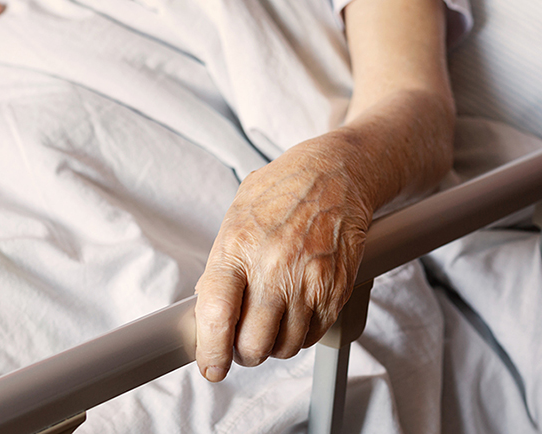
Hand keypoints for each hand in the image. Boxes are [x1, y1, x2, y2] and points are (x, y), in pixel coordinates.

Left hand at [194, 139, 371, 381]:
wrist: (334, 174)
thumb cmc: (278, 194)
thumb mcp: (234, 220)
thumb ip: (220, 267)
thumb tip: (206, 314)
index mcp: (238, 247)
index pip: (218, 314)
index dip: (211, 351)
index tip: (211, 367)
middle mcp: (274, 267)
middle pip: (253, 343)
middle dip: (243, 352)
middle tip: (240, 342)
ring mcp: (308, 281)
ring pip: (285, 346)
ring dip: (272, 345)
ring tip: (268, 323)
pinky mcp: (336, 290)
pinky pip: (313, 335)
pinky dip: (300, 334)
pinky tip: (293, 313)